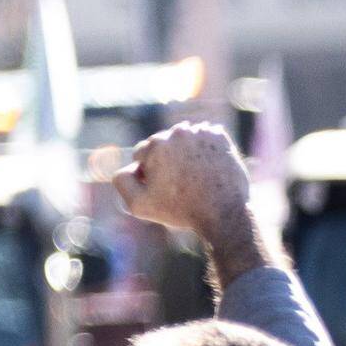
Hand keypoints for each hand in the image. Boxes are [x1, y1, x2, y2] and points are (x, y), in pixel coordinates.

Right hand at [109, 118, 267, 274]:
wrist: (224, 213)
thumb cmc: (180, 209)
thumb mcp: (137, 204)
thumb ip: (121, 180)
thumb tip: (130, 165)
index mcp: (155, 144)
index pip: (141, 154)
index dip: (148, 173)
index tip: (163, 188)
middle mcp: (177, 132)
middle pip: (162, 144)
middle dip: (166, 160)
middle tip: (179, 183)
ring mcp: (201, 132)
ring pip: (182, 140)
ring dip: (184, 153)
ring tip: (194, 175)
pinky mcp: (220, 136)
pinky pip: (203, 137)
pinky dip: (203, 149)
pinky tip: (206, 166)